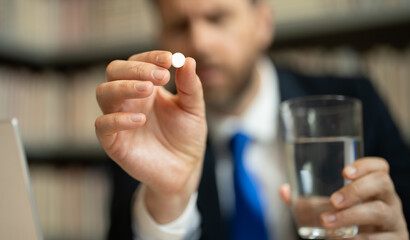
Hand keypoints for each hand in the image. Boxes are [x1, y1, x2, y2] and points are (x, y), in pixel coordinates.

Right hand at [95, 51, 206, 222]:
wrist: (185, 169)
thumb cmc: (187, 136)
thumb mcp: (193, 109)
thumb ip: (190, 86)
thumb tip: (187, 60)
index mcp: (147, 88)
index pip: (137, 62)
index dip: (150, 57)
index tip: (169, 59)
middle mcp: (128, 100)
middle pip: (114, 71)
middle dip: (135, 69)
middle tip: (161, 77)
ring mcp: (118, 119)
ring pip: (103, 93)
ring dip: (124, 87)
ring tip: (149, 91)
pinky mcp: (114, 142)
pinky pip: (103, 125)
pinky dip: (117, 119)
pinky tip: (140, 120)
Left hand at [280, 157, 408, 239]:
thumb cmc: (350, 221)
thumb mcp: (333, 209)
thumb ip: (308, 200)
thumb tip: (284, 191)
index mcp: (375, 187)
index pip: (380, 166)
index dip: (365, 164)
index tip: (344, 172)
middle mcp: (389, 199)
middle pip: (382, 182)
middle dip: (355, 190)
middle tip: (332, 201)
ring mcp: (394, 220)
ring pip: (380, 211)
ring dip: (350, 216)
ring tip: (326, 222)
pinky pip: (380, 239)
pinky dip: (358, 239)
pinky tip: (341, 239)